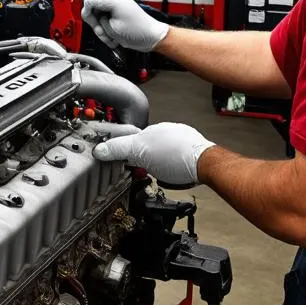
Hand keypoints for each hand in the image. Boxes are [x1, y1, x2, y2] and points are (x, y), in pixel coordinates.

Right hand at [81, 0, 169, 52]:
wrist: (150, 35)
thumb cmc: (137, 31)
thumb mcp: (111, 27)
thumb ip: (96, 19)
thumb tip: (89, 14)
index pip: (88, 0)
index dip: (88, 14)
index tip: (92, 24)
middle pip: (93, 9)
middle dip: (96, 24)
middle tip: (103, 32)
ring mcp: (116, 4)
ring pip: (99, 16)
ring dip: (103, 29)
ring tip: (111, 36)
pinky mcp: (118, 10)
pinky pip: (106, 18)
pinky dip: (108, 28)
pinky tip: (114, 35)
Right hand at [92, 122, 215, 185]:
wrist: (205, 164)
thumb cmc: (178, 157)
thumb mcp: (141, 153)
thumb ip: (119, 149)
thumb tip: (100, 149)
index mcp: (152, 130)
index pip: (129, 138)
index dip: (122, 151)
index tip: (118, 161)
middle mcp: (166, 132)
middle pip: (144, 146)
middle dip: (140, 159)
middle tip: (139, 171)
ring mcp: (179, 141)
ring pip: (159, 154)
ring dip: (155, 164)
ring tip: (156, 173)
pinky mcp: (189, 152)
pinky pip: (173, 159)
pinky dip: (169, 167)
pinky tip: (170, 174)